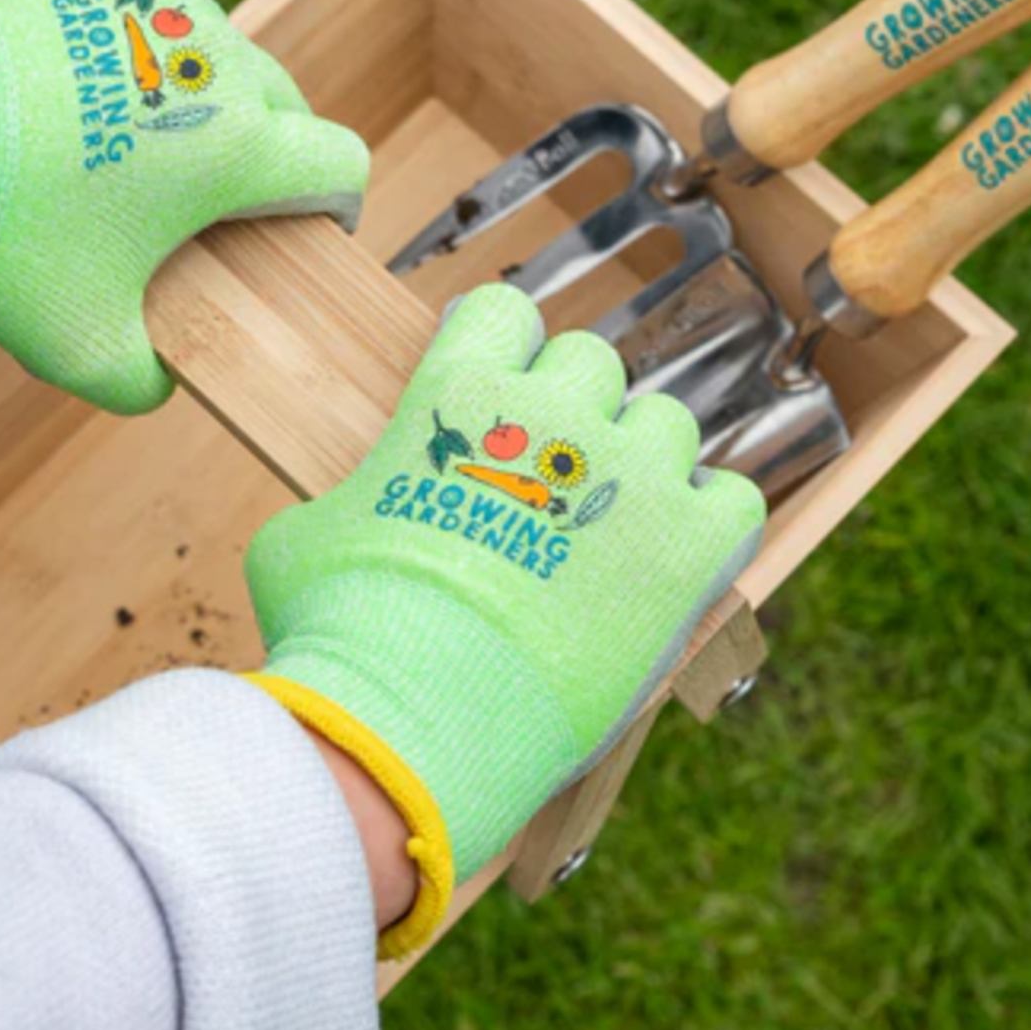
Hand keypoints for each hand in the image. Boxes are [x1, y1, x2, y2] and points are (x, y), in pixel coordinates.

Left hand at [0, 0, 369, 413]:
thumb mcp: (75, 345)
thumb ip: (145, 382)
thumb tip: (164, 377)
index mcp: (239, 148)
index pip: (342, 165)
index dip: (338, 203)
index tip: (311, 222)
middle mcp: (220, 60)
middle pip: (284, 104)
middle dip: (263, 149)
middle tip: (201, 193)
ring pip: (215, 50)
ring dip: (194, 93)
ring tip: (124, 136)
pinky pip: (148, 4)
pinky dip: (131, 42)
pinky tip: (77, 79)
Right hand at [245, 283, 765, 955]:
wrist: (413, 718)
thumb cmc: (341, 628)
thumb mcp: (298, 542)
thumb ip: (346, 502)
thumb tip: (350, 516)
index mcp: (463, 393)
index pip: (505, 311)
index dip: (502, 348)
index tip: (497, 390)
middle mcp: (555, 415)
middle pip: (592, 362)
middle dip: (572, 408)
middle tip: (547, 478)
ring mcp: (631, 477)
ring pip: (668, 423)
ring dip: (643, 462)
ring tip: (612, 527)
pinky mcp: (687, 549)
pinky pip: (733, 499)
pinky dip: (709, 521)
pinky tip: (673, 558)